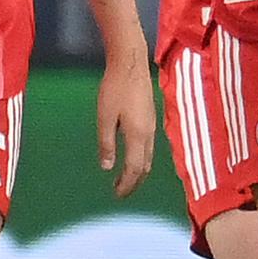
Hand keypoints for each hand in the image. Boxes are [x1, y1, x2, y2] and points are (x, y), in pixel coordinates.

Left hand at [96, 48, 154, 196]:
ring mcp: (152, 126)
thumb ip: (106, 143)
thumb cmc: (115, 88)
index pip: (135, 169)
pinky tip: (131, 155)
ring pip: (149, 157)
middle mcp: (149, 135)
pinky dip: (141, 158)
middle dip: (134, 182)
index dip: (127, 184)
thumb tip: (107, 167)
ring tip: (125, 177)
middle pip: (145, 167)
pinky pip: (149, 147)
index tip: (117, 195)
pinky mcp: (151, 118)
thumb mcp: (105, 117)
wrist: (131, 63)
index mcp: (138, 136)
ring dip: (138, 171)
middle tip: (121, 191)